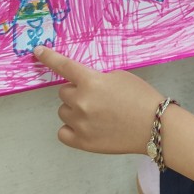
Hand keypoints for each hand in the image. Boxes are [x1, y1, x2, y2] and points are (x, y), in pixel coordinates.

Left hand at [33, 46, 164, 154]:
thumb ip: (97, 79)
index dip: (48, 57)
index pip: (63, 66)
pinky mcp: (82, 142)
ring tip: (96, 114)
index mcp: (91, 81)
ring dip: (74, 110)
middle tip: (96, 98)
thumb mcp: (119, 77)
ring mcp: (80, 123)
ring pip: (63, 111)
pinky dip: (71, 128)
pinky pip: (63, 132)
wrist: (155, 126)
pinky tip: (85, 127)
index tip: (38, 51)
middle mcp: (81, 102)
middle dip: (76, 92)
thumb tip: (84, 85)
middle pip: (64, 92)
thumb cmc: (141, 98)